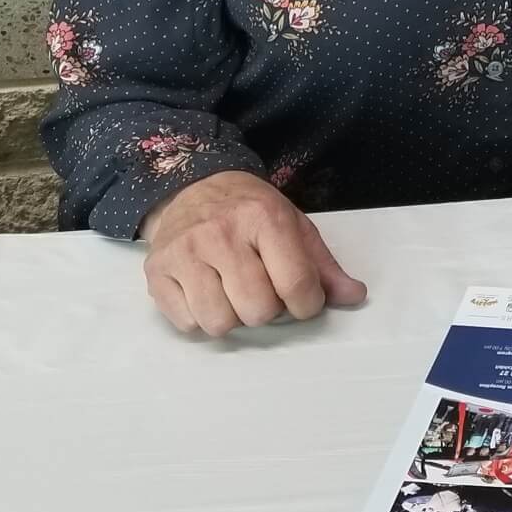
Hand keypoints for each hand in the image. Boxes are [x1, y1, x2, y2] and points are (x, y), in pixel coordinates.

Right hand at [139, 170, 366, 336]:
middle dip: (269, 310)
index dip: (308, 305)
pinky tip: (208, 293)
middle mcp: (221, 234)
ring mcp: (184, 253)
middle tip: (265, 292)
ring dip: (234, 318)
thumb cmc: (251, 212)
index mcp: (264, 218)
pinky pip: (187, 324)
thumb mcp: (295, 226)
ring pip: (219, 323)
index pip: (296, 283)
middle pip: (257, 310)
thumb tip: (356, 296)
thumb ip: (324, 266)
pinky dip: (202, 319)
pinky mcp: (156, 272)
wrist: (194, 187)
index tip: (305, 301)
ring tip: (235, 293)